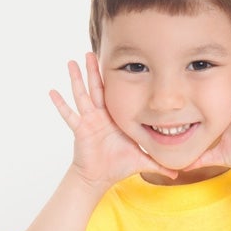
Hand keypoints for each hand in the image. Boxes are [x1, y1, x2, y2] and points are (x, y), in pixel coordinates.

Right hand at [50, 51, 181, 188]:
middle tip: (91, 51)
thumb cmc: (117, 166)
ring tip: (71, 62)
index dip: (114, 77)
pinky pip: (69, 115)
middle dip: (93, 70)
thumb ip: (158, 161)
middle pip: (97, 87)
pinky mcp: (80, 130)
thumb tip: (177, 172)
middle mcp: (101, 115)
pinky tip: (52, 92)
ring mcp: (89, 121)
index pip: (115, 93)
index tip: (116, 60)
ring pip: (82, 95)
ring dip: (77, 79)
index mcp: (115, 117)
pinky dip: (60, 104)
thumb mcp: (142, 159)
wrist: (98, 178)